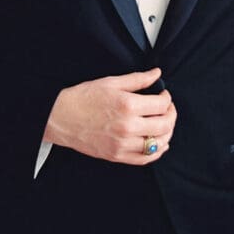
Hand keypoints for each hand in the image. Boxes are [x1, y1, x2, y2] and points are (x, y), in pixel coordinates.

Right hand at [43, 67, 175, 164]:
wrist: (61, 117)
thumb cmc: (83, 98)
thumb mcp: (111, 82)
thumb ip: (138, 79)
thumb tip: (157, 74)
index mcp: (128, 106)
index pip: (161, 105)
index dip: (167, 98)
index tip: (164, 95)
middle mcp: (128, 127)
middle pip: (165, 125)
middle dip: (171, 114)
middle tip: (168, 108)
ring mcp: (123, 144)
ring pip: (158, 144)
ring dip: (167, 133)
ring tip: (164, 124)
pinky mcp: (117, 156)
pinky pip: (145, 159)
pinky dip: (156, 152)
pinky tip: (158, 143)